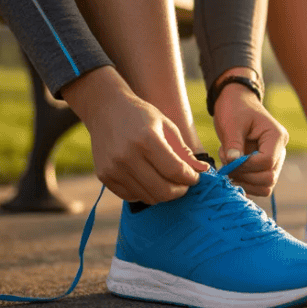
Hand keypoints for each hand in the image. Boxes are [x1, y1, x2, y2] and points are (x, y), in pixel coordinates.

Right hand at [61, 67, 207, 203]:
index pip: (175, 171)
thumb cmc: (141, 115)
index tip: (195, 177)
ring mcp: (113, 169)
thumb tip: (202, 170)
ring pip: (149, 197)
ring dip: (163, 193)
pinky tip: (149, 179)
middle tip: (184, 183)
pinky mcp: (104, 176)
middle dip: (180, 190)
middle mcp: (127, 156)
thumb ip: (184, 151)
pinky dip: (145, 193)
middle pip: (163, 191)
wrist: (106, 109)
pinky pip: (131, 197)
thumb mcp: (167, 126)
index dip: (190, 178)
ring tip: (168, 180)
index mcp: (147, 139)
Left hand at [213, 83, 287, 196]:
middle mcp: (280, 151)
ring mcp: (274, 161)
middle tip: (227, 163)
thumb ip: (233, 143)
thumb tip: (233, 162)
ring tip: (229, 164)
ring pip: (265, 186)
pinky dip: (244, 183)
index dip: (246, 165)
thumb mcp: (231, 123)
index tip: (229, 159)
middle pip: (269, 178)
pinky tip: (232, 168)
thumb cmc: (234, 109)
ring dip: (244, 181)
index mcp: (276, 137)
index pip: (267, 161)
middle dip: (244, 175)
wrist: (235, 104)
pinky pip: (258, 186)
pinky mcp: (264, 168)